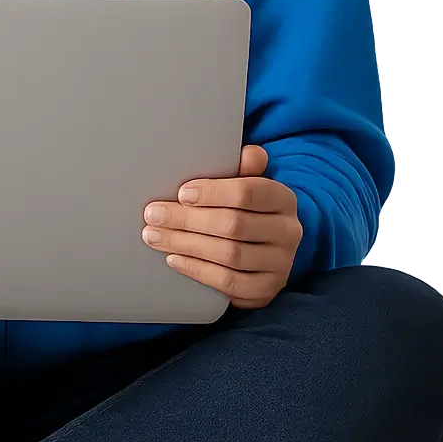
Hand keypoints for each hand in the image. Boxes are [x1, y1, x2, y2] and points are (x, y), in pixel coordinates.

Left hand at [141, 144, 301, 309]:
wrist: (264, 253)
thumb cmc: (246, 212)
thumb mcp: (245, 186)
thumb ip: (243, 170)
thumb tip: (249, 153)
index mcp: (284, 199)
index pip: (249, 192)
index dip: (213, 192)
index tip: (181, 194)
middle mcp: (288, 231)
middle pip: (234, 224)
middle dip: (187, 220)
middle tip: (154, 215)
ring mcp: (280, 263)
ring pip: (229, 254)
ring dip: (186, 244)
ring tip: (155, 236)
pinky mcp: (266, 289)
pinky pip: (229, 282)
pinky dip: (198, 270)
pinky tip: (174, 259)